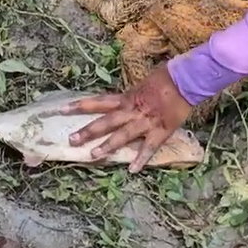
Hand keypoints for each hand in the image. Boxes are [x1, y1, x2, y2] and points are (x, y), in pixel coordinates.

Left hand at [63, 63, 193, 171]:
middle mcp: (131, 111)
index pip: (98, 101)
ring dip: (107, 146)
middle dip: (88, 132)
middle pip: (105, 122)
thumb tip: (126, 98)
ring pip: (122, 136)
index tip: (62, 109)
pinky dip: (141, 159)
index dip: (80, 105)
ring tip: (93, 156)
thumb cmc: (166, 76)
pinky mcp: (160, 131)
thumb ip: (133, 94)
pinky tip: (132, 170)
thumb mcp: (144, 82)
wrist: (186, 80)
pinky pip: (148, 148)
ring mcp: (145, 122)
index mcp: (127, 98)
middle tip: (71, 140)